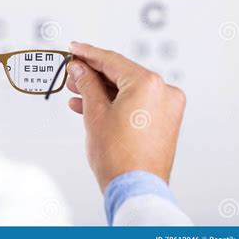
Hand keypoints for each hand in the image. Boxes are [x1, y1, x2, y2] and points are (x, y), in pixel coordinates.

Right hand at [67, 42, 185, 191]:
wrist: (134, 189)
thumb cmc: (118, 157)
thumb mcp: (95, 113)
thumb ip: (87, 84)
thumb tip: (80, 68)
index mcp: (148, 84)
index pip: (112, 60)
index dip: (88, 53)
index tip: (74, 49)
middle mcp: (164, 91)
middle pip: (120, 74)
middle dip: (93, 74)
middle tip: (72, 73)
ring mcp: (167, 106)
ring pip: (127, 89)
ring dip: (101, 90)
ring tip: (76, 91)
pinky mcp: (164, 120)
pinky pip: (136, 102)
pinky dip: (114, 103)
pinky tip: (90, 105)